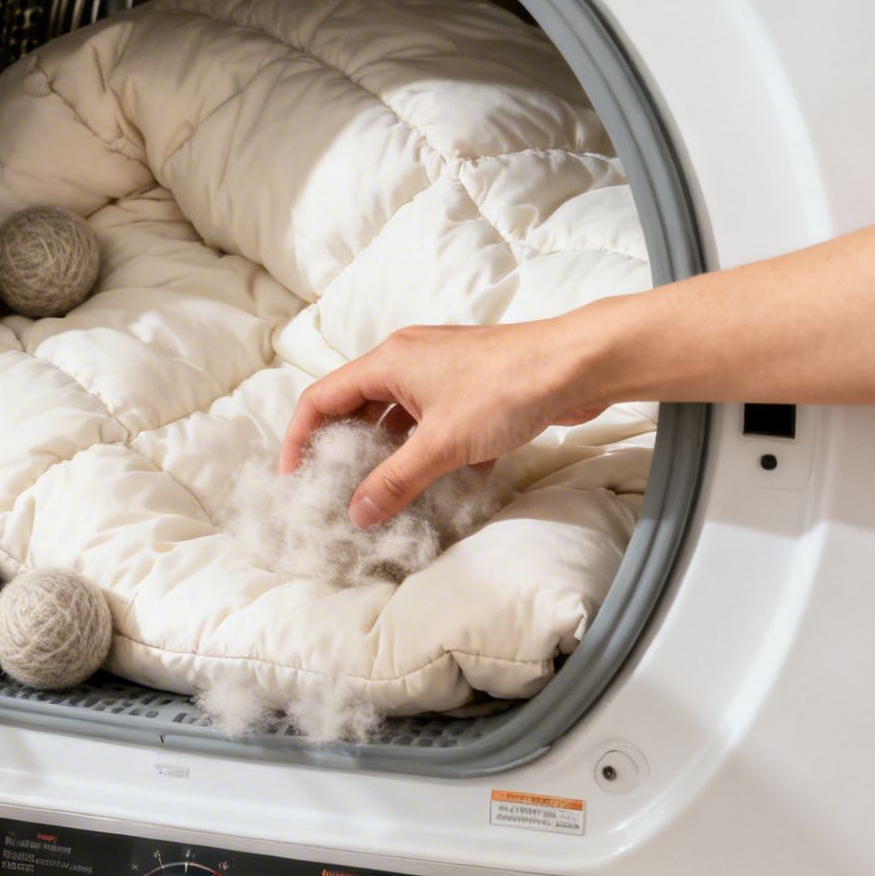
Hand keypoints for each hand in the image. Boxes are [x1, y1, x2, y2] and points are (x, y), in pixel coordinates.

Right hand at [281, 318, 608, 528]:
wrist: (579, 365)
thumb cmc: (506, 389)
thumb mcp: (442, 444)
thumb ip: (395, 480)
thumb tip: (356, 514)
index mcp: (388, 362)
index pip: (322, 397)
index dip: (300, 438)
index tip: (295, 478)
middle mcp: (408, 361)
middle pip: (357, 407)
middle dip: (345, 451)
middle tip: (336, 493)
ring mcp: (441, 374)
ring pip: (398, 419)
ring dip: (390, 456)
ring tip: (383, 497)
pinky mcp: (471, 390)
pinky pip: (433, 424)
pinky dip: (430, 454)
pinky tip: (441, 489)